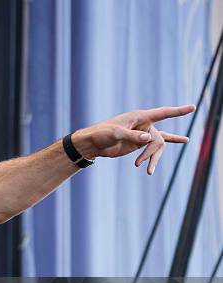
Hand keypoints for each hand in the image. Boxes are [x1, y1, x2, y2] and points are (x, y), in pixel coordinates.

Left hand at [73, 104, 194, 174]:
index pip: (163, 113)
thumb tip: (148, 138)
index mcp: (139, 117)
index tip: (192, 108)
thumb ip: (132, 136)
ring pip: (157, 146)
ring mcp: (142, 135)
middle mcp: (144, 124)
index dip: (178, 111)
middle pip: (159, 138)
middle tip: (139, 163)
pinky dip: (156, 156)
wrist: (93, 143)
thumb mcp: (116, 134)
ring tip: (148, 172)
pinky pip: (153, 149)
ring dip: (153, 159)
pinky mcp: (138, 144)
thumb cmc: (102, 133)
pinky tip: (174, 149)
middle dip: (151, 152)